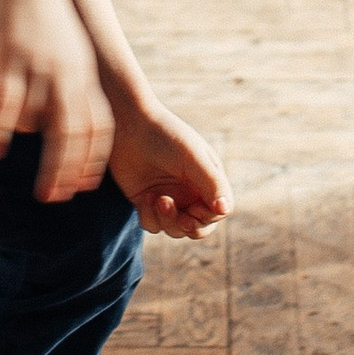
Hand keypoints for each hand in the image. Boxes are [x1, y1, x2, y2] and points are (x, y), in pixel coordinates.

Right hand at [0, 0, 114, 204]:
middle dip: (65, 169)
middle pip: (74, 134)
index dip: (91, 159)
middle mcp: (69, 75)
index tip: (83, 186)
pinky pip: (3, 105)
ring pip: (37, 121)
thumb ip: (66, 85)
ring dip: (22, 142)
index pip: (98, 128)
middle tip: (53, 196)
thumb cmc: (41, 13)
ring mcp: (40, 68)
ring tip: (1, 153)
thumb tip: (46, 127)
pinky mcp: (11, 59)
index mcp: (85, 75)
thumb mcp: (66, 50)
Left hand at [108, 97, 233, 239]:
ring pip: (175, 229)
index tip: (193, 209)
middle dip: (190, 227)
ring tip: (157, 198)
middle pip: (199, 227)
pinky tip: (145, 197)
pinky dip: (149, 217)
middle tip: (182, 219)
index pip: (217, 211)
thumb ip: (211, 183)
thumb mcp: (192, 158)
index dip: (208, 217)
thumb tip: (225, 210)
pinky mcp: (146, 202)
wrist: (129, 125)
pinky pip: (153, 225)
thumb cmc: (165, 136)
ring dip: (167, 220)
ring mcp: (168, 198)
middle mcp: (189, 191)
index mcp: (206, 179)